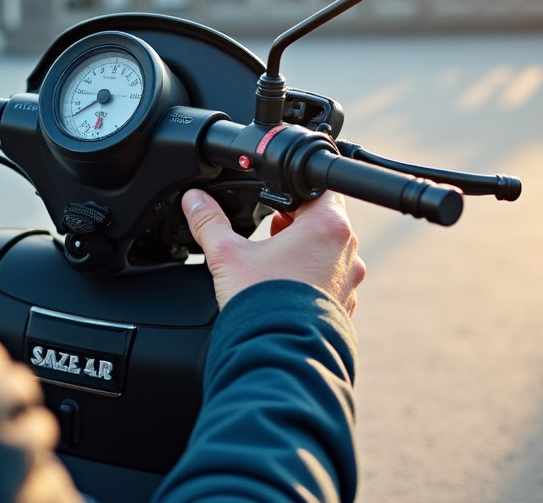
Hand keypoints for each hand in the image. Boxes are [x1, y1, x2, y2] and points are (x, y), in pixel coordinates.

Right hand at [182, 189, 364, 313]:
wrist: (277, 353)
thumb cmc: (261, 301)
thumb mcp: (226, 253)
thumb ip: (209, 221)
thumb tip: (193, 199)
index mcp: (327, 226)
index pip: (317, 190)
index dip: (290, 192)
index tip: (271, 205)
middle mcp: (347, 251)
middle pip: (323, 221)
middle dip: (295, 223)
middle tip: (268, 234)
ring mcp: (349, 281)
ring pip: (328, 251)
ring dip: (304, 251)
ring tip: (273, 264)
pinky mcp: (344, 305)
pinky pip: (330, 281)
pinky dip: (311, 279)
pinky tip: (284, 289)